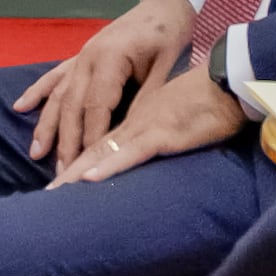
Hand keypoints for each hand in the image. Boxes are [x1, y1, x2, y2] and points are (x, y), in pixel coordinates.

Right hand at [20, 0, 196, 163]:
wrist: (164, 6)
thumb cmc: (168, 37)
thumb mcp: (165, 69)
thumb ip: (145, 99)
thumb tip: (130, 135)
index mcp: (110, 59)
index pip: (96, 106)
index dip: (91, 136)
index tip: (88, 164)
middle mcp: (87, 58)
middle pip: (71, 106)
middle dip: (65, 141)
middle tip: (61, 173)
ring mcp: (79, 56)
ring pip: (58, 95)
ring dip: (46, 126)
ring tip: (35, 153)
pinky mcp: (78, 57)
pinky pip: (53, 77)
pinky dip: (36, 92)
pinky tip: (20, 107)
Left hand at [54, 57, 247, 184]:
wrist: (228, 81)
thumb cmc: (208, 99)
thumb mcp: (177, 117)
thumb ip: (160, 133)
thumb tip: (149, 150)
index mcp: (135, 118)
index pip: (101, 142)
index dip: (80, 160)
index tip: (61, 180)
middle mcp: (132, 121)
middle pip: (94, 148)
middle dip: (69, 170)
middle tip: (47, 194)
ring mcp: (144, 126)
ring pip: (104, 151)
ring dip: (79, 172)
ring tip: (56, 190)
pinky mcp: (162, 134)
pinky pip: (131, 152)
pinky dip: (109, 165)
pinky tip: (89, 178)